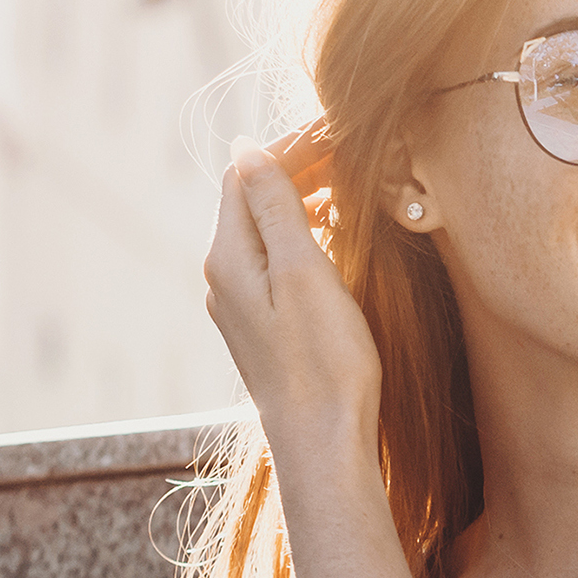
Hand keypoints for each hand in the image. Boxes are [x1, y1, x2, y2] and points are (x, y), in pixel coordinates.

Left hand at [204, 121, 381, 449]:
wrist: (324, 442)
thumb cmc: (323, 360)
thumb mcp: (303, 271)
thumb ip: (274, 206)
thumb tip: (245, 147)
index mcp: (228, 258)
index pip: (245, 177)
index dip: (290, 148)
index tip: (340, 136)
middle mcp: (224, 279)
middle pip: (253, 202)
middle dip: (298, 171)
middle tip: (353, 157)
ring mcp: (242, 306)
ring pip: (267, 233)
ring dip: (304, 204)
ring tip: (351, 190)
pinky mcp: (264, 328)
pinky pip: (276, 263)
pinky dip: (305, 238)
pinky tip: (337, 241)